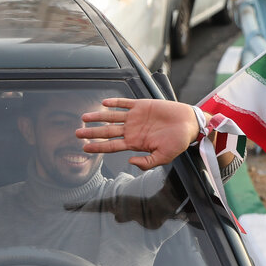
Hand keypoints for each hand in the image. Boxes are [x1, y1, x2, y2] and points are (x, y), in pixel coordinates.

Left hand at [75, 98, 198, 170]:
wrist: (189, 124)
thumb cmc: (178, 142)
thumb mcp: (164, 157)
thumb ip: (147, 162)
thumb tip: (130, 162)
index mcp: (134, 143)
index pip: (112, 146)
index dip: (98, 147)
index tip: (84, 148)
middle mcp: (131, 130)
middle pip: (107, 131)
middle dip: (91, 132)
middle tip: (76, 133)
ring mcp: (135, 117)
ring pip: (112, 117)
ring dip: (98, 117)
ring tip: (84, 117)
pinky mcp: (141, 105)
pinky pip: (125, 103)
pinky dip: (115, 102)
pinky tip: (104, 103)